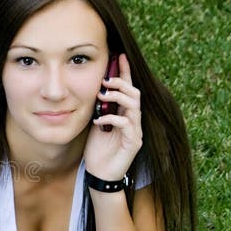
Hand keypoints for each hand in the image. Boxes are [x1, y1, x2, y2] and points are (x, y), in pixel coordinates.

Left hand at [84, 53, 142, 181]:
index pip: (128, 88)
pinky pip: (127, 124)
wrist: (100, 175)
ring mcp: (136, 131)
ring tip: (101, 96)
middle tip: (105, 81)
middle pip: (135, 93)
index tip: (119, 56)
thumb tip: (95, 91)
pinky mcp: (134, 143)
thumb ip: (99, 109)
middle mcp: (133, 120)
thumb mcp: (96, 125)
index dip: (125, 72)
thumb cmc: (97, 150)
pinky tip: (99, 121)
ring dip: (117, 97)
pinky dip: (112, 119)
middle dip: (121, 83)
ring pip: (134, 105)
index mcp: (124, 114)